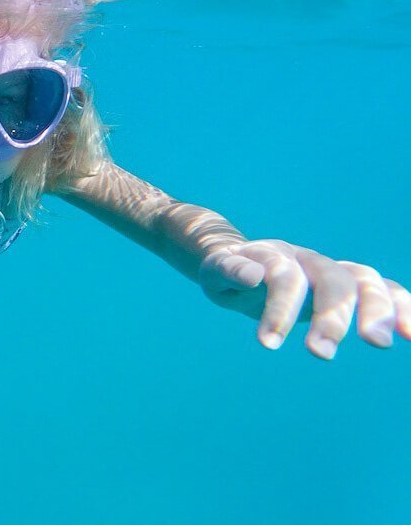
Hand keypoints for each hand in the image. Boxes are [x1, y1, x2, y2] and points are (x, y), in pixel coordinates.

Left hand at [198, 239, 410, 358]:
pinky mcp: (349, 285)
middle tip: (320, 354)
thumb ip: (229, 270)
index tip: (268, 344)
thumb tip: (253, 275)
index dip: (279, 308)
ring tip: (379, 344)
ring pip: (364, 280)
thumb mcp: (215, 272)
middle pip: (331, 279)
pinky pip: (385, 289)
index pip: (283, 275)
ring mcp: (332, 269)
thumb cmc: (227, 272)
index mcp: (273, 254)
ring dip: (376, 310)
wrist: (244, 262)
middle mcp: (308, 258)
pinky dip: (402, 306)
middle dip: (330, 316)